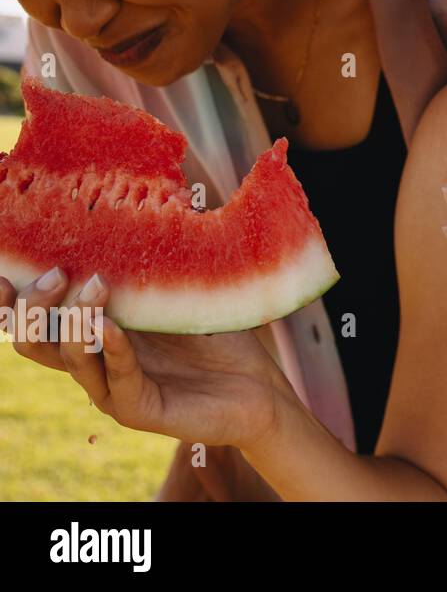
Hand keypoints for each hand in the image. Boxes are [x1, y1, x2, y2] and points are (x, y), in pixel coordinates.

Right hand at [4, 270, 289, 450]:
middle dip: (33, 305)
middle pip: (33, 340)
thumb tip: (141, 201)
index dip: (9, 300)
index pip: (35, 318)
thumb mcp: (181, 291)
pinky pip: (114, 380)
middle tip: (58, 274)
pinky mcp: (139, 409)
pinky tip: (112, 327)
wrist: (257, 386)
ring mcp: (112, 388)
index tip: (2, 272)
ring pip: (68, 358)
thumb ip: (152, 263)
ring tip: (94, 286)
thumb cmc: (217, 335)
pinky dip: (110, 350)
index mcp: (93, 330)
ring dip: (74, 319)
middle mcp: (93, 360)